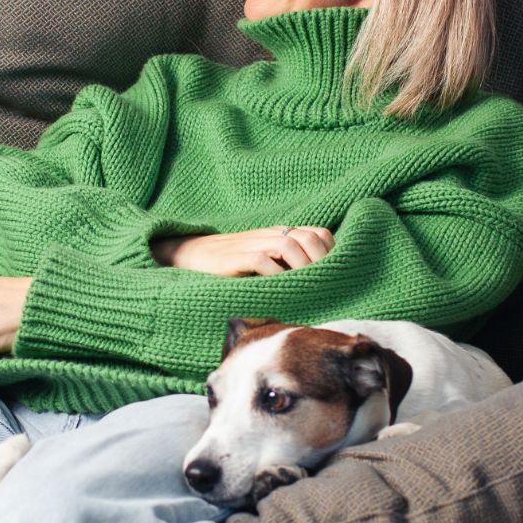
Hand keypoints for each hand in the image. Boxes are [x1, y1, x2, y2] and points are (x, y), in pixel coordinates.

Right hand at [150, 226, 333, 275]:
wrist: (188, 256)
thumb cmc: (229, 266)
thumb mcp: (262, 262)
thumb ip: (285, 265)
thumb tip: (318, 286)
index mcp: (278, 235)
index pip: (318, 234)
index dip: (330, 253)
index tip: (334, 275)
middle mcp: (269, 235)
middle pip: (309, 238)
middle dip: (322, 262)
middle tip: (325, 286)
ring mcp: (251, 244)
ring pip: (289, 244)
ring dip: (303, 266)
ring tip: (306, 288)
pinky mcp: (234, 258)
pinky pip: (263, 259)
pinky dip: (276, 273)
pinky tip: (280, 288)